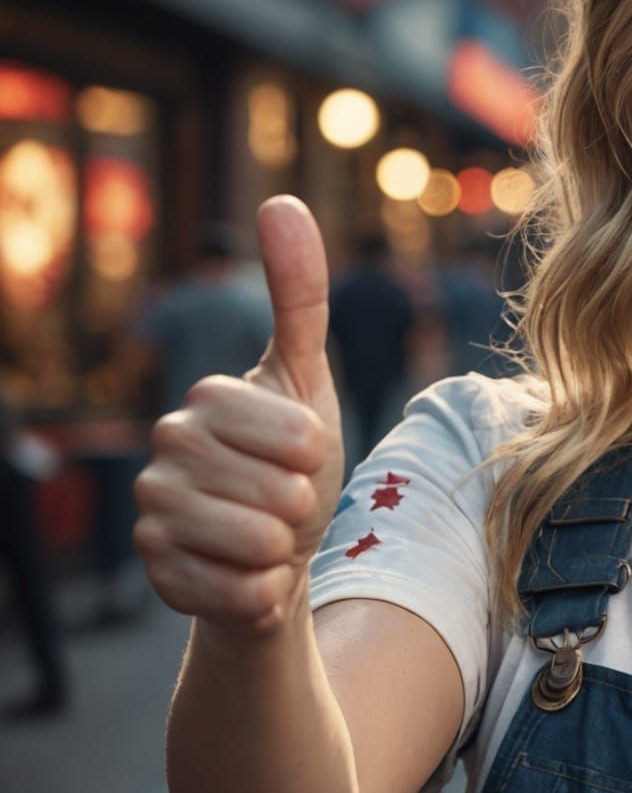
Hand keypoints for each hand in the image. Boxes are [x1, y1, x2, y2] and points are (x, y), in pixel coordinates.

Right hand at [133, 197, 344, 639]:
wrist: (274, 549)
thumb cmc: (295, 461)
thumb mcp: (310, 376)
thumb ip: (298, 292)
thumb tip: (282, 201)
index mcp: (207, 399)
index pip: (293, 432)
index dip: (317, 451)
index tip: (306, 451)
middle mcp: (166, 447)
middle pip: (276, 490)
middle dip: (303, 503)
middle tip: (289, 501)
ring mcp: (154, 510)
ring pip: (251, 542)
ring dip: (282, 548)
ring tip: (271, 537)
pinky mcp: (154, 570)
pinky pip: (231, 591)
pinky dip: (258, 590)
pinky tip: (250, 575)